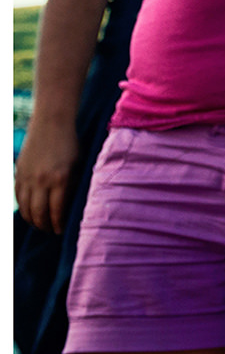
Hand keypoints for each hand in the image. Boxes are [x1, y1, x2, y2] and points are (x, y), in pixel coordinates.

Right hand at [13, 114, 79, 233]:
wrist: (51, 122)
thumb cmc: (71, 142)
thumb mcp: (79, 164)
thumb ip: (74, 184)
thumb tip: (72, 204)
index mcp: (61, 179)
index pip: (56, 211)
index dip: (58, 224)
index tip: (61, 230)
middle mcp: (42, 181)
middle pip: (38, 213)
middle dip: (44, 225)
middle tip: (50, 230)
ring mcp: (28, 177)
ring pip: (25, 207)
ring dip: (32, 219)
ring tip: (39, 224)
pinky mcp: (19, 172)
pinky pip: (17, 196)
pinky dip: (22, 206)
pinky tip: (29, 211)